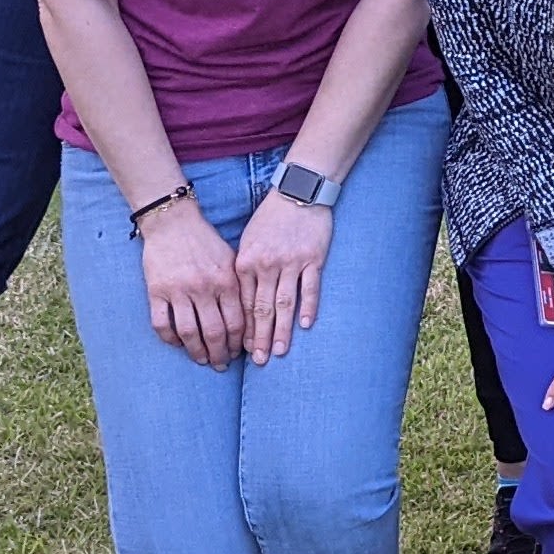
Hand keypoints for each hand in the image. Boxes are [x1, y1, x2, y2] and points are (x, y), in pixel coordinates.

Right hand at [136, 199, 242, 365]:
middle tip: (221, 365)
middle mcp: (204, 288)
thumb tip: (250, 320)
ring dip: (196, 352)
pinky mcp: (156, 291)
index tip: (239, 353)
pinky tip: (177, 344)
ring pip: (189, 332)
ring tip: (202, 360)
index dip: (238, 343)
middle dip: (220, 354)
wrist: (173, 222)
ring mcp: (178, 290)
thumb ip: (239, 288)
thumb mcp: (231, 260)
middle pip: (214, 332)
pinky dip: (170, 339)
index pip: (237, 322)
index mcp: (226, 281)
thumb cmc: (206, 242)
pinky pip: (162, 324)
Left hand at [230, 191, 332, 361]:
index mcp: (245, 263)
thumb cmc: (270, 218)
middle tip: (260, 361)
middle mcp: (266, 265)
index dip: (245, 329)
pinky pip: (309, 288)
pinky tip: (305, 325)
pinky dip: (307, 307)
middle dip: (260, 338)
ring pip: (284, 303)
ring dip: (282, 330)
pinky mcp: (312, 258)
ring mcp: (290, 262)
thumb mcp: (248, 242)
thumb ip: (243, 270)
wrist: (298, 192)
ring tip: (279, 351)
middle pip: (262, 309)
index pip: (244, 304)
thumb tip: (241, 301)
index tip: (244, 350)